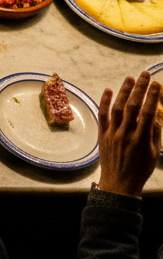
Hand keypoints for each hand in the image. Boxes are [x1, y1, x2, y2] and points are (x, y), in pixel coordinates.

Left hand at [96, 71, 161, 197]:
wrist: (119, 184)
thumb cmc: (140, 169)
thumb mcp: (154, 152)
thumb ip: (155, 133)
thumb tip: (156, 115)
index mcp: (142, 139)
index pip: (149, 113)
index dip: (153, 97)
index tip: (157, 84)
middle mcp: (126, 134)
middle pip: (133, 106)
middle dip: (140, 88)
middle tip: (144, 74)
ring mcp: (112, 134)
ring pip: (117, 108)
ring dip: (123, 91)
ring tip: (130, 78)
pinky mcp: (102, 135)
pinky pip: (102, 116)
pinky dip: (104, 102)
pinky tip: (108, 90)